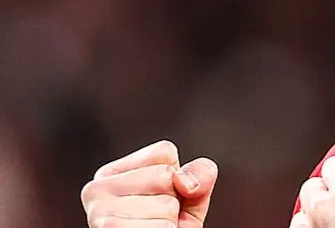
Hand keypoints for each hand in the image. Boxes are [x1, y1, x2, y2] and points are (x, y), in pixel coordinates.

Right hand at [81, 140, 218, 227]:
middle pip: (165, 176)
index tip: (162, 199)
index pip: (164, 152)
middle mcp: (96, 189)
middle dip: (173, 202)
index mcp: (112, 173)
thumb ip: (200, 176)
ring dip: (168, 224)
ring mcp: (97, 214)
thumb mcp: (191, 197)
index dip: (177, 178)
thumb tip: (184, 183)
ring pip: (164, 205)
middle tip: (157, 221)